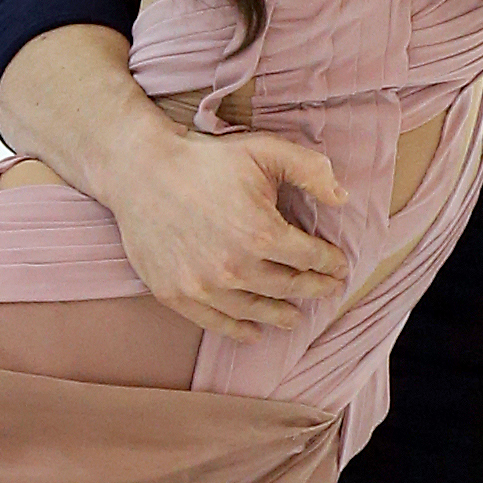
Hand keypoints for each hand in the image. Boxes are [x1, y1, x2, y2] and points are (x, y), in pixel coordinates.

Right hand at [101, 121, 350, 335]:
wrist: (140, 171)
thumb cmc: (203, 160)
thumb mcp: (264, 150)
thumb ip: (310, 170)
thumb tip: (342, 198)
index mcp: (262, 233)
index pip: (310, 258)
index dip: (330, 263)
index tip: (338, 266)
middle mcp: (235, 267)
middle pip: (288, 288)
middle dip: (313, 289)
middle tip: (326, 290)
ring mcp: (204, 286)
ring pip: (256, 311)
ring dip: (281, 315)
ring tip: (294, 317)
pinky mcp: (176, 294)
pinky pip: (216, 322)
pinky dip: (240, 331)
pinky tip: (254, 332)